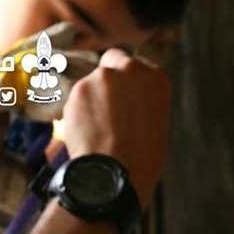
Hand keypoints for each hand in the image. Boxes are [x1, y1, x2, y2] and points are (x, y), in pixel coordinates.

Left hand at [62, 49, 170, 208]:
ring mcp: (104, 77)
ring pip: (92, 84)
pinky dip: (78, 114)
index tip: (124, 96)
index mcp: (156, 79)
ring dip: (91, 100)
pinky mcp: (79, 89)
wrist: (116, 173)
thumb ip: (142, 103)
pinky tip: (86, 133)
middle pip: (113, 60)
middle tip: (105, 106)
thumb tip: (128, 102)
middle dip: (108, 78)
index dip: (128, 82)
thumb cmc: (141, 159)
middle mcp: (132, 70)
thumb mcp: (157, 125)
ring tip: (98, 131)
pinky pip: (77, 100)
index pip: (137, 66)